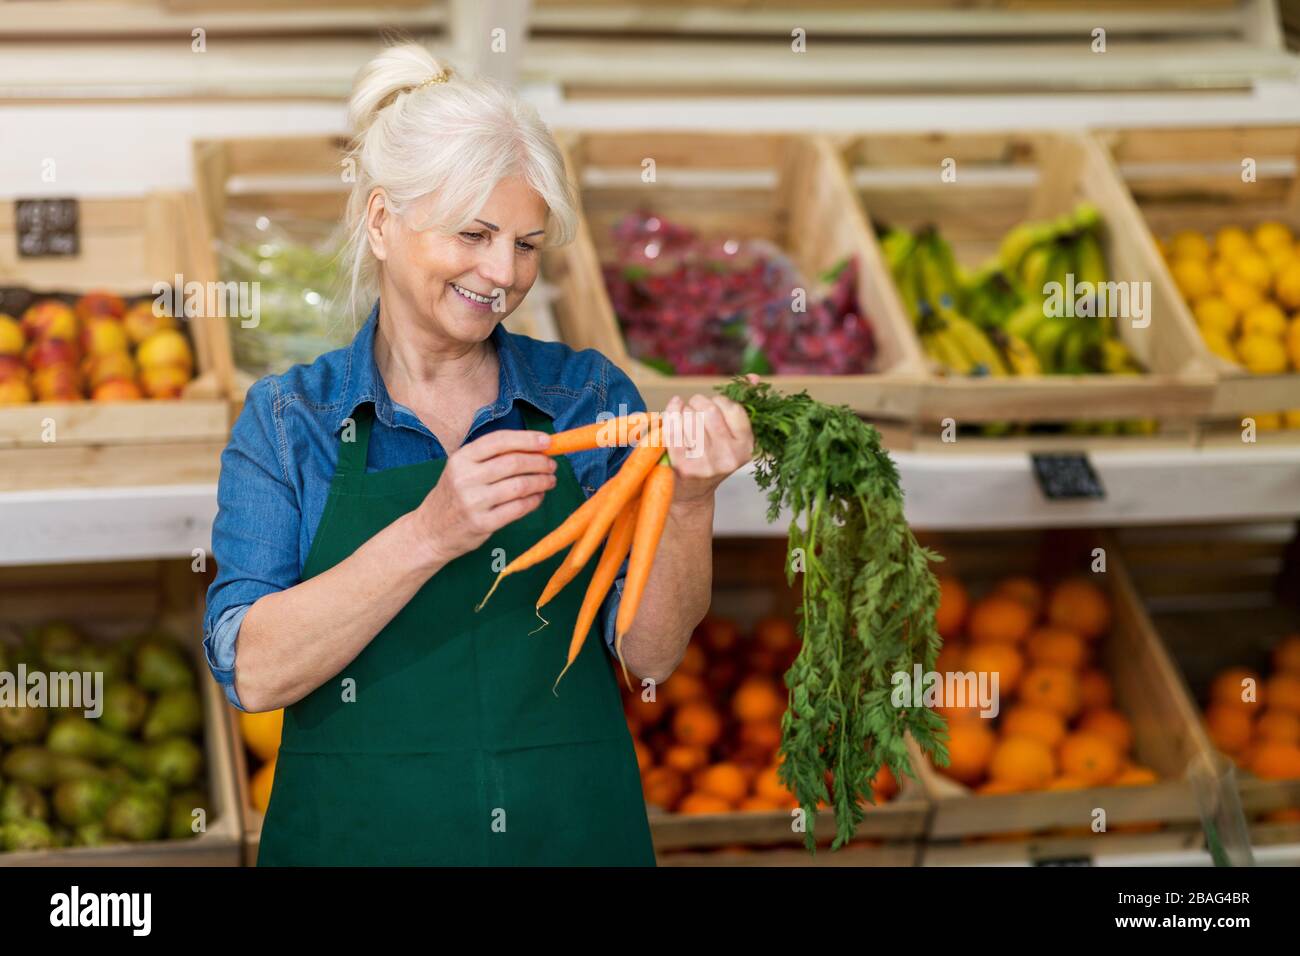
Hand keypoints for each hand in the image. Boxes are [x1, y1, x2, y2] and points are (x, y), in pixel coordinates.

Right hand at [414, 428, 556, 563]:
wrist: (430, 531)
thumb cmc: (453, 495)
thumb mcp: (463, 469)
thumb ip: (492, 458)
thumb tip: (534, 448)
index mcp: (462, 458)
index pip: (499, 441)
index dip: (527, 439)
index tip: (548, 442)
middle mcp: (465, 477)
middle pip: (513, 463)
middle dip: (539, 462)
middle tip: (552, 465)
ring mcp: (473, 501)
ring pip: (519, 486)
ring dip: (541, 482)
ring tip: (550, 480)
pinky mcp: (482, 523)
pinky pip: (518, 508)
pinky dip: (534, 501)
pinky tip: (539, 497)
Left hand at [659, 374, 757, 508]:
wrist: (692, 494)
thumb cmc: (712, 457)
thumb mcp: (732, 436)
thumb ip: (741, 406)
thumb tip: (753, 377)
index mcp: (746, 447)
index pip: (733, 408)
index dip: (719, 400)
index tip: (712, 404)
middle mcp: (729, 458)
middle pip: (709, 410)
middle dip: (698, 402)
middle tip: (693, 407)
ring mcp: (706, 464)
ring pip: (689, 417)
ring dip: (683, 409)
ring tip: (683, 415)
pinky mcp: (683, 467)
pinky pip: (673, 429)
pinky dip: (670, 415)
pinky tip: (672, 412)